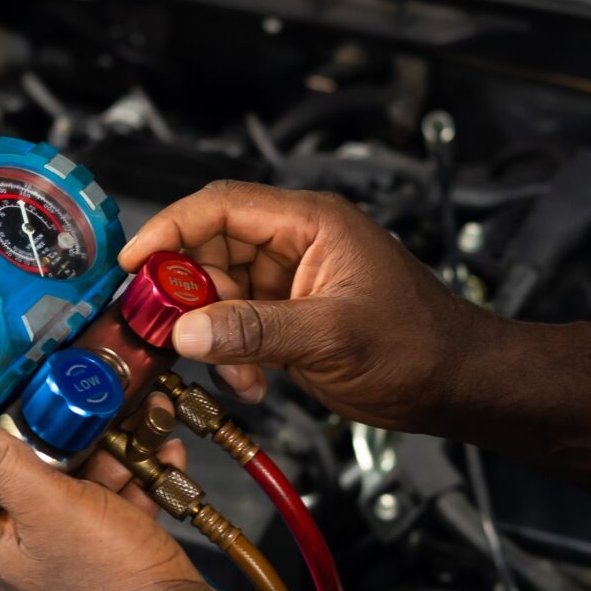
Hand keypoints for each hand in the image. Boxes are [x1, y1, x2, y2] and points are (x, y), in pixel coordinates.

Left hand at [0, 417, 229, 590]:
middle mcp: (25, 545)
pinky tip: (163, 455)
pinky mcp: (112, 548)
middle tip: (80, 413)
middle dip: (54, 439)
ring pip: (74, 483)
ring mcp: (70, 548)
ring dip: (107, 451)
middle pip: (18, 477)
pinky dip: (136, 474)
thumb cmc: (110, 580)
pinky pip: (115, 499)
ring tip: (140, 424)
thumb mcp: (47, 506)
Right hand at [121, 181, 490, 432]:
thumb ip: (254, 331)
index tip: (133, 263)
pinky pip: (239, 323)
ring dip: (213, 334)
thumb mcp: (330, 336)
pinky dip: (233, 353)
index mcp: (311, 222)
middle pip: (210, 249)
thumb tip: (187, 330)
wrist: (456, 383)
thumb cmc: (419, 345)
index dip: (169, 230)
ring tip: (234, 370)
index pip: (220, 206)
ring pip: (220, 292)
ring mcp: (293, 278)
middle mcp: (297, 242)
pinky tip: (251, 381)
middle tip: (172, 331)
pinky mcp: (292, 313)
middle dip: (188, 295)